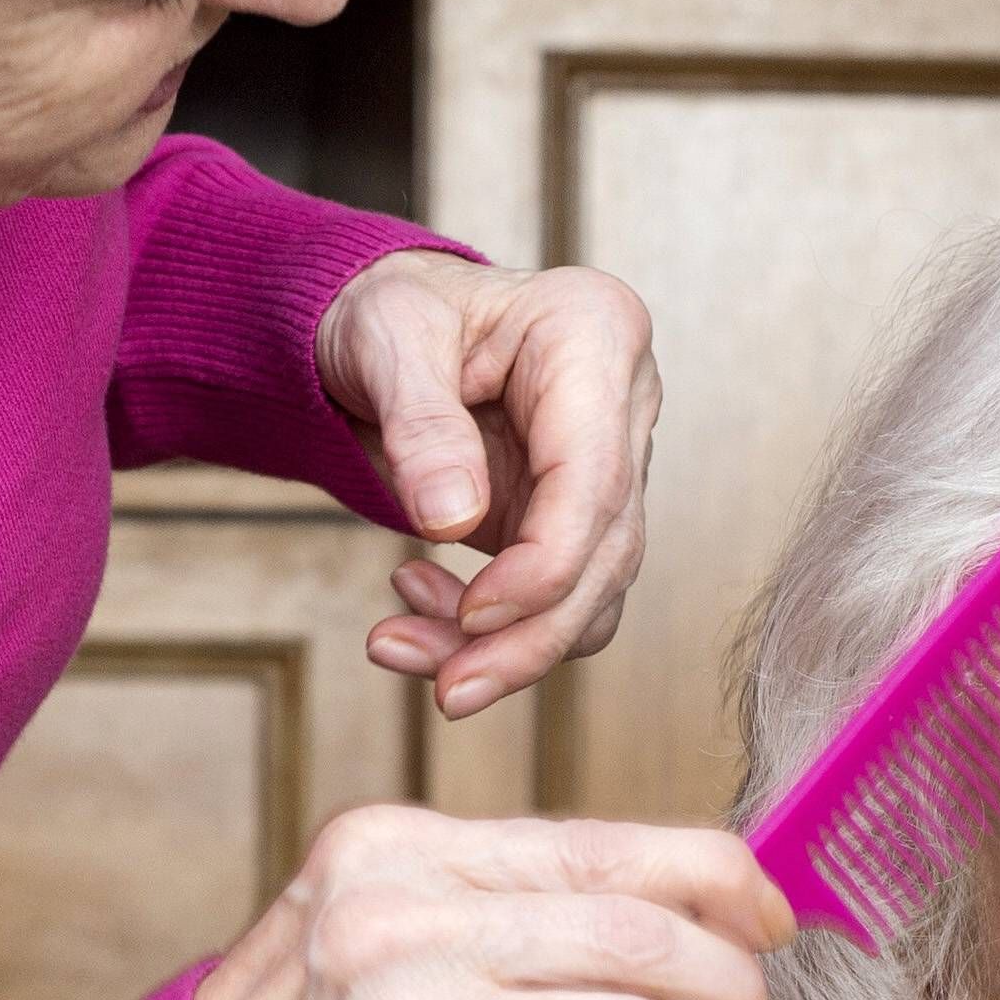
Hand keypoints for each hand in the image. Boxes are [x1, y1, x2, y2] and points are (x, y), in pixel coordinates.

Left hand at [316, 252, 660, 719]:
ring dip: (506, 648)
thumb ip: (420, 425)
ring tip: (399, 648)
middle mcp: (622, 403)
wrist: (377, 323)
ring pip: (590, 592)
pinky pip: (556, 599)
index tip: (471, 616)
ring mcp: (607, 464)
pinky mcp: (575, 517)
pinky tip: (419, 605)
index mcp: (596, 334)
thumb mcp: (384, 339)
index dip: (542, 567)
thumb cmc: (385, 309)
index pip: (595, 482)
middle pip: (607, 551)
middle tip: (446, 690)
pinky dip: (494, 632)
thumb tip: (451, 521)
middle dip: (527, 637)